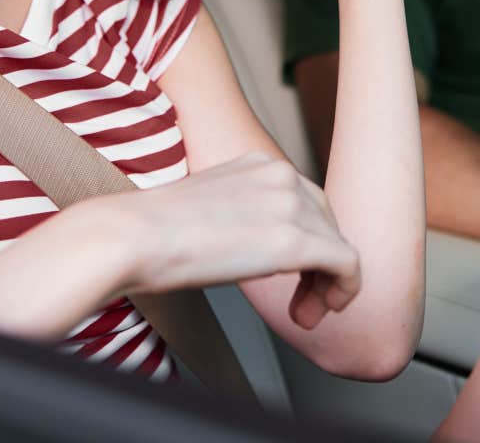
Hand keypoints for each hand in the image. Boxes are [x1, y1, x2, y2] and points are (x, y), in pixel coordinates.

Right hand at [101, 152, 361, 328]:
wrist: (133, 237)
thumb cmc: (153, 233)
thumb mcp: (210, 210)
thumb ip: (242, 216)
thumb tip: (255, 246)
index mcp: (257, 163)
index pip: (306, 202)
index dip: (308, 245)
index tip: (294, 278)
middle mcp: (280, 175)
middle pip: (326, 222)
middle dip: (320, 267)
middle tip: (303, 305)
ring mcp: (289, 205)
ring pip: (338, 244)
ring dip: (328, 286)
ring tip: (305, 315)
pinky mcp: (294, 240)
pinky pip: (346, 264)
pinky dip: (344, 290)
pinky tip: (323, 310)